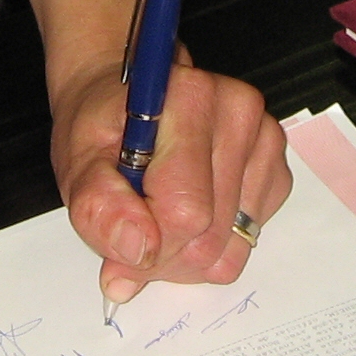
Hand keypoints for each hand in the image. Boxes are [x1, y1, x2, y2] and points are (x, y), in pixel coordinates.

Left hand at [51, 55, 293, 302]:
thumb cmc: (104, 128)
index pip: (186, 212)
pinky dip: (216, 241)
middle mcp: (238, 112)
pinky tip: (189, 210)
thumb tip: (137, 248)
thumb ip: (98, 206)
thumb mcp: (79, 164)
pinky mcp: (276, 166)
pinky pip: (249, 237)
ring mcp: (265, 139)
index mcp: (190, 99)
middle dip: (167, 256)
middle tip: (135, 234)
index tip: (123, 240)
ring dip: (189, 252)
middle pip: (212, 237)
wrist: (127, 101)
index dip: (149, 245)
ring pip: (234, 245)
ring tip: (159, 218)